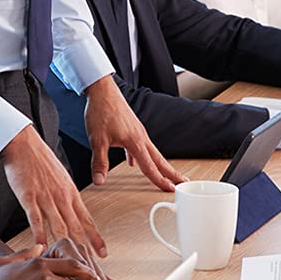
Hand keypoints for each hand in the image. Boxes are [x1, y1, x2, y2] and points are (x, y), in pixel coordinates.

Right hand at [0, 124, 106, 255]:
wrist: (24, 144)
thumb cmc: (40, 160)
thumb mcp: (61, 178)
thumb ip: (66, 196)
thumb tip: (72, 211)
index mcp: (71, 193)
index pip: (86, 220)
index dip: (95, 238)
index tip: (103, 253)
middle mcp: (62, 197)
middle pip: (76, 228)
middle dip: (86, 250)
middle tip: (92, 267)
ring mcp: (46, 198)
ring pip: (59, 226)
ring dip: (66, 247)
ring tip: (72, 265)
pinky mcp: (28, 197)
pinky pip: (35, 219)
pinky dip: (40, 234)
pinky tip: (42, 247)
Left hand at [83, 76, 183, 192]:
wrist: (102, 90)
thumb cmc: (101, 111)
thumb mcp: (97, 140)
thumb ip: (100, 162)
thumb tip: (100, 180)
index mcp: (135, 141)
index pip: (150, 166)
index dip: (160, 180)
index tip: (170, 189)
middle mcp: (140, 136)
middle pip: (159, 159)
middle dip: (171, 173)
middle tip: (183, 183)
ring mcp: (138, 131)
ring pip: (152, 152)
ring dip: (159, 165)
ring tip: (165, 174)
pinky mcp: (132, 128)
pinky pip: (141, 145)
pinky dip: (141, 156)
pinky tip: (134, 162)